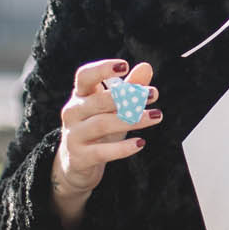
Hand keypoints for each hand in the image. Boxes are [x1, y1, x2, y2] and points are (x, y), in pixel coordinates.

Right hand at [51, 59, 158, 227]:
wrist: (76, 163)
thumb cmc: (98, 129)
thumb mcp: (113, 108)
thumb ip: (129, 88)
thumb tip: (146, 68)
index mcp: (80, 95)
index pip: (85, 76)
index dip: (102, 69)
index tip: (125, 66)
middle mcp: (73, 112)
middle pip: (98, 101)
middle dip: (128, 96)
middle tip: (153, 94)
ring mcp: (73, 135)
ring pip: (103, 124)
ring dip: (132, 120)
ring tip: (155, 116)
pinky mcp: (79, 157)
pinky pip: (102, 151)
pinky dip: (122, 148)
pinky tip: (140, 142)